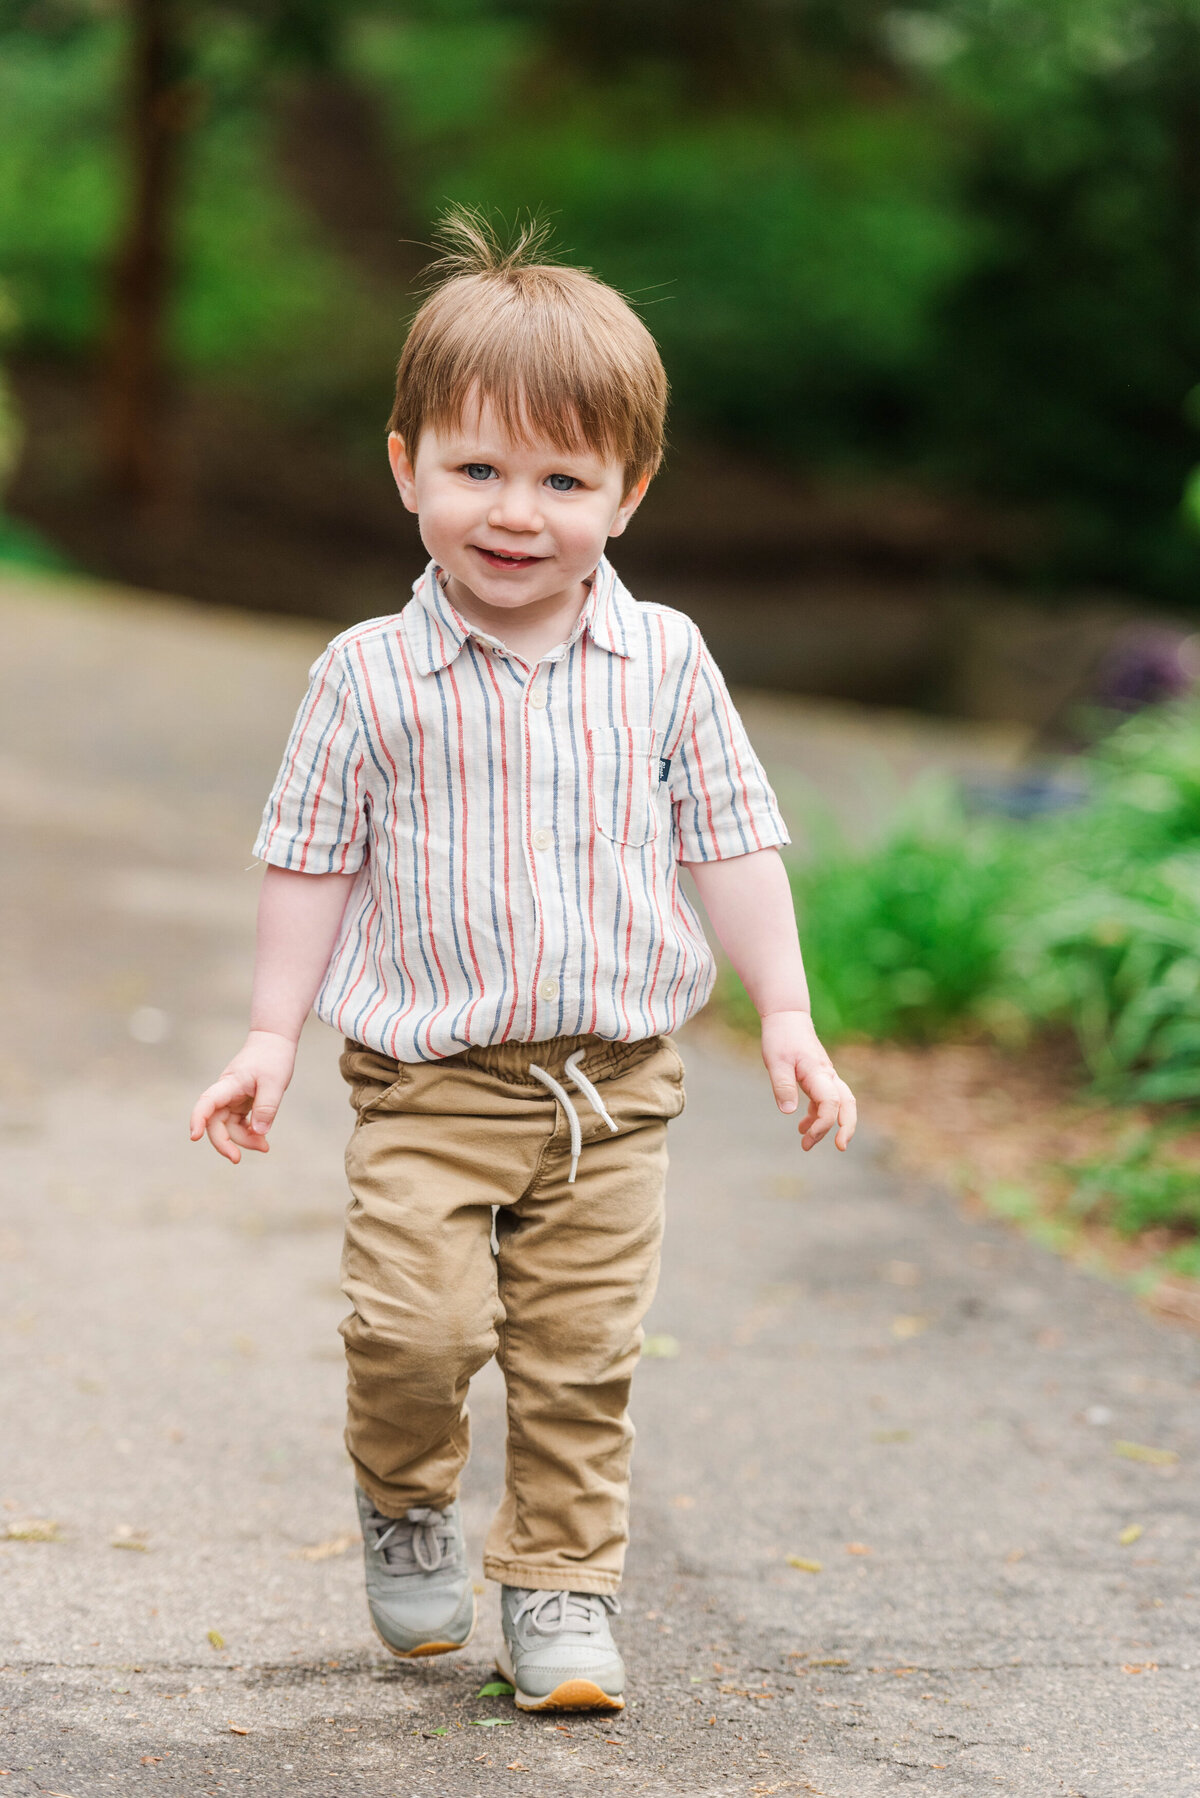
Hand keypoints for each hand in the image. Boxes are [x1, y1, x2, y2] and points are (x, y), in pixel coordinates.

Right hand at [189, 1030, 297, 1163]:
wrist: (274, 1041)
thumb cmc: (273, 1058)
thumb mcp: (275, 1082)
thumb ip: (266, 1107)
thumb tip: (259, 1132)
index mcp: (229, 1084)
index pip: (207, 1102)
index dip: (198, 1119)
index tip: (194, 1137)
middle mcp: (226, 1093)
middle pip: (215, 1122)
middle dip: (223, 1143)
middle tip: (236, 1159)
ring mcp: (232, 1099)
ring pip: (228, 1126)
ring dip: (243, 1140)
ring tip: (264, 1146)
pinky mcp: (241, 1103)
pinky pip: (239, 1123)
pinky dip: (249, 1133)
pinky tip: (262, 1139)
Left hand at [760, 1009, 856, 1151]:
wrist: (787, 1017)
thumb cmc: (781, 1038)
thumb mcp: (775, 1061)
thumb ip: (783, 1085)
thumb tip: (788, 1112)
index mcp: (818, 1073)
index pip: (830, 1103)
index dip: (823, 1123)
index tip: (807, 1136)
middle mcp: (827, 1076)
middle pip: (848, 1104)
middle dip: (847, 1128)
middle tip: (840, 1147)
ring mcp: (825, 1076)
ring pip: (839, 1104)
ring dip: (828, 1125)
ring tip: (806, 1143)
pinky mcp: (818, 1077)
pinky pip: (824, 1100)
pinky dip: (817, 1115)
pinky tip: (802, 1126)